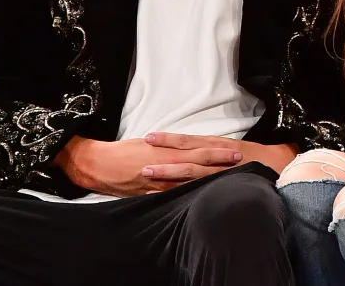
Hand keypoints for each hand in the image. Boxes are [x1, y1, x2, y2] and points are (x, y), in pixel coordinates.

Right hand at [54, 136, 242, 196]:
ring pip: (192, 181)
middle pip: (201, 165)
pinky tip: (203, 198)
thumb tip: (185, 152)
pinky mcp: (155, 191)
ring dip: (210, 180)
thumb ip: (170, 150)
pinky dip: (189, 195)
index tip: (236, 152)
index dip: (219, 153)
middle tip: (241, 163)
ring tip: (228, 180)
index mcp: (170, 151)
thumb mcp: (151, 146)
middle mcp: (169, 165)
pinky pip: (175, 194)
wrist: (103, 163)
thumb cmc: (126, 151)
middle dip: (221, 165)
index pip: (200, 151)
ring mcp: (163, 180)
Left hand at [145, 132, 297, 179]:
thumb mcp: (243, 151)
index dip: (171, 139)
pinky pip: (203, 190)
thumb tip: (211, 152)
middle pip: (187, 156)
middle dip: (164, 156)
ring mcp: (224, 173)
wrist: (289, 167)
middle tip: (141, 157)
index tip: (151, 137)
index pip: (192, 141)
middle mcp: (221, 157)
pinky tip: (169, 196)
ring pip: (192, 174)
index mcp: (223, 146)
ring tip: (147, 175)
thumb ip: (224, 153)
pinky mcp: (229, 184)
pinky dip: (185, 192)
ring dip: (169, 174)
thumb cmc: (267, 160)